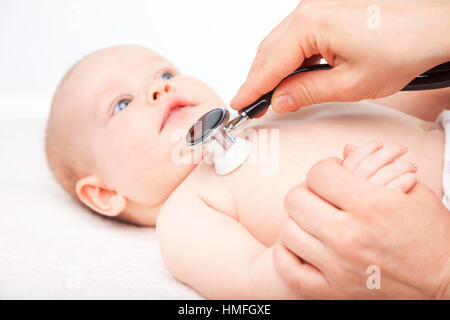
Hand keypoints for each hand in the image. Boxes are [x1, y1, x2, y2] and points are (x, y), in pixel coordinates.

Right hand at [231, 0, 449, 113]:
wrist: (436, 25)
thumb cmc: (403, 48)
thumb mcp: (349, 84)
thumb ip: (307, 93)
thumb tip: (280, 100)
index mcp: (310, 24)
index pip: (269, 64)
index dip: (251, 89)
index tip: (238, 104)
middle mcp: (310, 9)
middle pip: (269, 50)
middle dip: (257, 78)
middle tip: (251, 104)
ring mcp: (319, 6)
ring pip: (281, 42)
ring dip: (273, 68)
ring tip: (269, 93)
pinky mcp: (329, 9)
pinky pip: (297, 35)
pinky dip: (289, 56)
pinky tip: (292, 73)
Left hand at [274, 141, 449, 298]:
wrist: (445, 280)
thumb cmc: (433, 235)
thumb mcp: (414, 191)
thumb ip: (376, 165)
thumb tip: (343, 150)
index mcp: (371, 206)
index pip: (318, 174)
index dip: (324, 169)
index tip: (333, 174)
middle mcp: (349, 236)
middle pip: (295, 199)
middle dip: (307, 191)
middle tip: (321, 195)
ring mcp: (338, 266)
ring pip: (288, 231)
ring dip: (298, 221)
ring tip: (314, 219)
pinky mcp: (334, 290)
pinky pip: (290, 270)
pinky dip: (287, 255)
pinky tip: (301, 244)